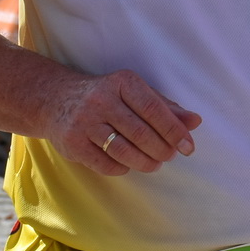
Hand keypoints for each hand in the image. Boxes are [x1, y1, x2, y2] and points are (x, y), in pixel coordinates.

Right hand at [43, 67, 201, 175]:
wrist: (55, 99)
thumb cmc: (106, 96)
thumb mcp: (134, 92)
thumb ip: (165, 107)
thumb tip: (195, 122)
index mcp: (122, 82)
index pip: (154, 109)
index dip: (174, 130)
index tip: (188, 146)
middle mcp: (102, 100)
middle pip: (141, 133)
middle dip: (162, 149)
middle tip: (171, 155)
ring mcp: (84, 123)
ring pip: (124, 151)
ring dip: (146, 162)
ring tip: (155, 163)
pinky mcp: (73, 144)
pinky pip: (106, 164)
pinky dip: (123, 167)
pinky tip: (130, 163)